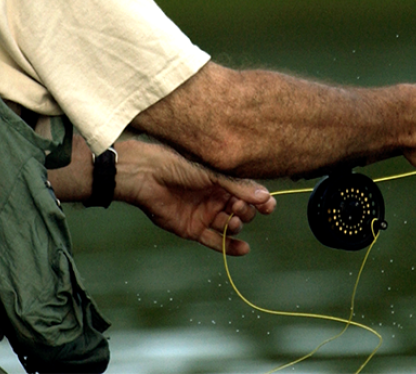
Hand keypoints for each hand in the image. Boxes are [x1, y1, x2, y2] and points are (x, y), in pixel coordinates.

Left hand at [114, 139, 276, 255]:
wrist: (147, 176)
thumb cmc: (178, 165)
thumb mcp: (212, 174)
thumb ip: (238, 186)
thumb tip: (266, 197)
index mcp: (221, 180)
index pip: (248, 193)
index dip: (260, 200)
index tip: (268, 207)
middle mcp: (215, 197)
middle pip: (241, 211)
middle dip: (245, 212)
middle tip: (237, 207)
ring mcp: (204, 214)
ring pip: (229, 226)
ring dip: (236, 226)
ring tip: (231, 222)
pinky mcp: (192, 229)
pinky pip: (215, 241)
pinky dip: (229, 247)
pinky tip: (244, 249)